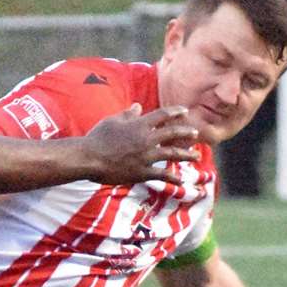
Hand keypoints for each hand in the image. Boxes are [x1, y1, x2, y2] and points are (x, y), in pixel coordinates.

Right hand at [82, 104, 199, 187]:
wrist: (89, 158)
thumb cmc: (97, 138)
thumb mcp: (112, 121)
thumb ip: (128, 114)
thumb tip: (138, 106)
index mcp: (139, 124)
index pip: (163, 115)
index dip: (176, 112)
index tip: (185, 111)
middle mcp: (146, 139)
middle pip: (173, 133)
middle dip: (187, 132)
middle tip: (196, 133)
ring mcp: (146, 156)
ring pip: (172, 153)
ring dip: (186, 154)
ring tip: (197, 156)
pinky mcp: (141, 172)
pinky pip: (161, 174)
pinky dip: (172, 177)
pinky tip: (181, 179)